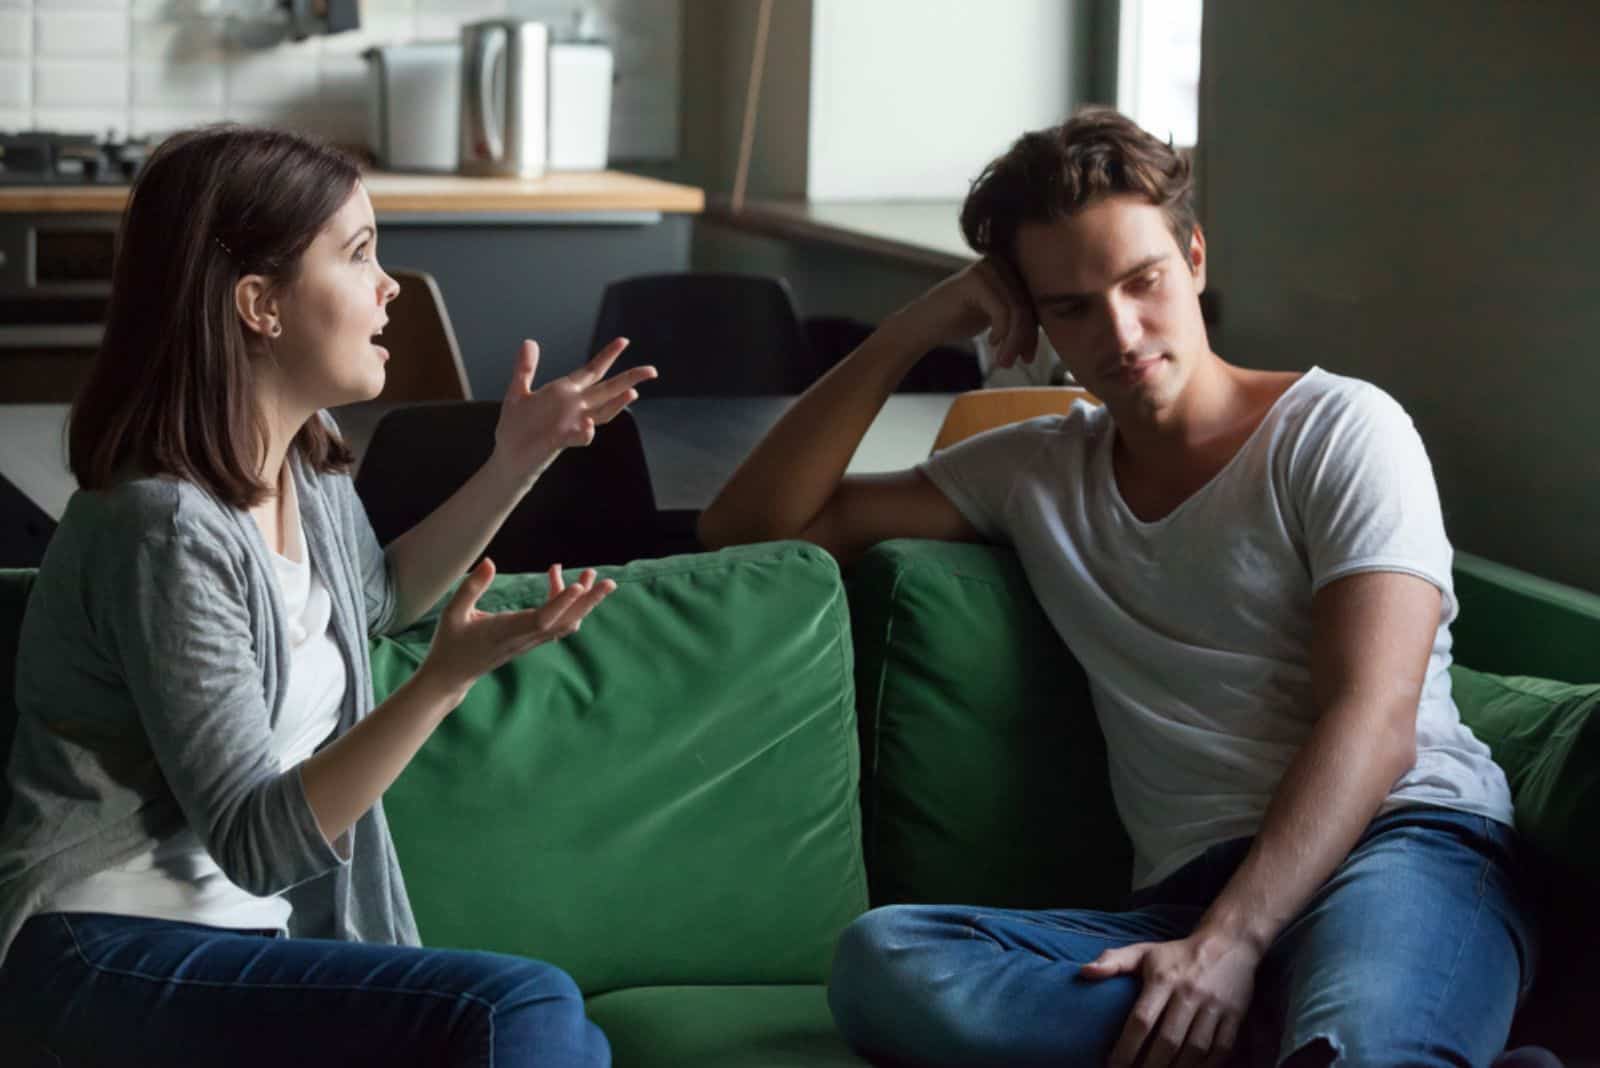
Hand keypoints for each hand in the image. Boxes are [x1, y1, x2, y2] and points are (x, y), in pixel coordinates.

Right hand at [418, 557, 615, 706]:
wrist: (453, 674)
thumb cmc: (451, 642)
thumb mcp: (453, 613)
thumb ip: (471, 588)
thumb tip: (490, 561)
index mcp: (507, 631)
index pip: (542, 619)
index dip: (562, 603)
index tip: (579, 586)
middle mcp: (524, 637)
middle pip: (565, 621)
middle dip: (589, 602)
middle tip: (609, 582)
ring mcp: (530, 641)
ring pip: (565, 622)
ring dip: (582, 601)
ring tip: (590, 575)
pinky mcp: (531, 640)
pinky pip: (557, 623)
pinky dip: (566, 604)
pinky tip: (562, 584)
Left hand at [491, 337, 657, 490]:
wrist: (509, 455)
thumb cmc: (515, 426)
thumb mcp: (518, 391)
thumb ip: (526, 368)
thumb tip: (530, 342)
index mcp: (565, 392)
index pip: (592, 371)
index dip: (608, 356)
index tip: (623, 341)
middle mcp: (574, 407)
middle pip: (607, 390)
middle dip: (629, 379)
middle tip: (651, 370)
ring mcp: (571, 424)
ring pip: (601, 413)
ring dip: (617, 404)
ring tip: (632, 393)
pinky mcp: (560, 441)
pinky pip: (578, 436)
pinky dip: (585, 432)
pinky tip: (588, 425)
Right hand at [897, 257, 1038, 367]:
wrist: (923, 325)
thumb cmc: (961, 320)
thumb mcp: (1000, 315)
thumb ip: (1024, 312)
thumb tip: (1061, 324)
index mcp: (1012, 266)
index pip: (1036, 299)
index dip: (1036, 330)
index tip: (1029, 356)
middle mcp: (1002, 261)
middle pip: (1030, 304)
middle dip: (1027, 338)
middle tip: (1019, 362)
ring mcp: (988, 267)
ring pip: (1018, 309)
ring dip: (1015, 341)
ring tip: (1005, 362)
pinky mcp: (975, 280)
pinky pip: (1003, 311)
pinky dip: (1003, 333)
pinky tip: (992, 343)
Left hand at [1082, 931, 1257, 1067]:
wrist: (1229, 943)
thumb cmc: (1177, 954)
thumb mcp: (1143, 951)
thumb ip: (1113, 961)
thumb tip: (1084, 972)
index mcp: (1164, 979)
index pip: (1141, 1020)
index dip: (1126, 1048)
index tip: (1112, 1067)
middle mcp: (1189, 994)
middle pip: (1168, 1041)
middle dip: (1149, 1067)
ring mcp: (1214, 1007)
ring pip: (1195, 1049)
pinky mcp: (1234, 1017)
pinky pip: (1221, 1049)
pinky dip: (1206, 1067)